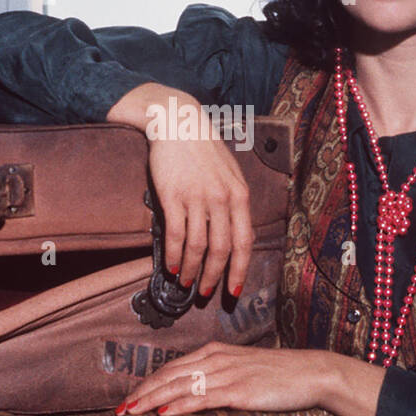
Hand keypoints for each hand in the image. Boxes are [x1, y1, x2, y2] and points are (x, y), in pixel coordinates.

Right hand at [107, 83, 253, 297]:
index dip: (239, 270)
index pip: (244, 242)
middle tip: (207, 293)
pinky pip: (176, 234)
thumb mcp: (229, 173)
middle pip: (222, 249)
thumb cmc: (203, 148)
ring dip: (192, 270)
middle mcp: (221, 199)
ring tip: (186, 283)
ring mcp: (197, 198)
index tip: (234, 291)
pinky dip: (174, 255)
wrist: (178, 122)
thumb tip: (233, 233)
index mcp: (240, 195)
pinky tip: (171, 266)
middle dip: (215, 277)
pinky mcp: (173, 196)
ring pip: (198, 247)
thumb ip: (233, 201)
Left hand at [116, 341, 333, 415]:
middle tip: (120, 409)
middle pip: (169, 375)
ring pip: (180, 386)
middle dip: (142, 392)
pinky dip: (181, 406)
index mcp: (214, 352)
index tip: (129, 398)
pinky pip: (203, 398)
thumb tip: (193, 395)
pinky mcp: (240, 390)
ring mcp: (227, 373)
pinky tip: (165, 414)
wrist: (311, 373)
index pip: (171, 368)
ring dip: (153, 400)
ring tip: (132, 412)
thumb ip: (217, 378)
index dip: (147, 383)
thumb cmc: (278, 375)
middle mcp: (216, 359)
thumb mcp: (242, 370)